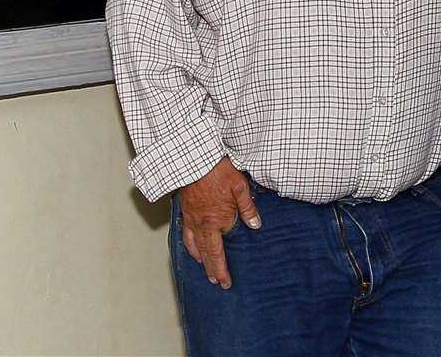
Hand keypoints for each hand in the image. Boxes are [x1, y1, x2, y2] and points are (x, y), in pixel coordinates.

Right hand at [177, 157, 261, 288]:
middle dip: (212, 270)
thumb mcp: (239, 186)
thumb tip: (255, 225)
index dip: (223, 268)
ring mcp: (191, 218)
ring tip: (205, 269)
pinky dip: (189, 245)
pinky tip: (192, 248)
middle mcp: (202, 224)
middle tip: (217, 283)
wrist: (192, 158)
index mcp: (217, 221)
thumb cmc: (216, 169)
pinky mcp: (184, 211)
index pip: (220, 252)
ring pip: (194, 246)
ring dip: (201, 260)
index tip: (226, 281)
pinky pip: (185, 234)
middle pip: (206, 253)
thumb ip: (248, 208)